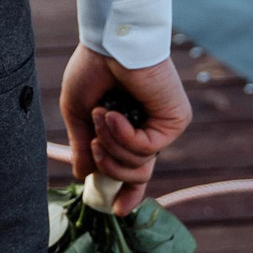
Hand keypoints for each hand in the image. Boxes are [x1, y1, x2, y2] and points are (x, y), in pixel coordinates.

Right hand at [59, 43, 191, 213]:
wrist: (109, 42)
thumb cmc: (93, 68)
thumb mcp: (78, 112)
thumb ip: (84, 145)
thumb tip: (84, 176)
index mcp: (128, 129)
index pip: (133, 169)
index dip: (126, 193)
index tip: (116, 210)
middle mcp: (149, 131)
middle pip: (135, 176)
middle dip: (109, 168)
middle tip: (96, 147)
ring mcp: (163, 128)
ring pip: (138, 168)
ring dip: (111, 145)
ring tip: (102, 115)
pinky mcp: (174, 122)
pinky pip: (146, 150)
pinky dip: (123, 136)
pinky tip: (112, 114)